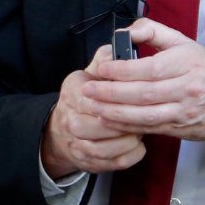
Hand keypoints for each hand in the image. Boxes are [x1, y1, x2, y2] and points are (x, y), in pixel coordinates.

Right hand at [41, 42, 146, 178]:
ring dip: (130, 138)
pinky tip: (138, 144)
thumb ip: (106, 59)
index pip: (98, 97)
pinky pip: (117, 162)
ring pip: (111, 146)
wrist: (60, 132)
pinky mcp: (90, 163)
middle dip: (127, 120)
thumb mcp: (89, 72)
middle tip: (145, 114)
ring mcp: (79, 144)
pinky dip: (132, 154)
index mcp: (73, 93)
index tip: (139, 94)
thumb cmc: (83, 97)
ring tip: (141, 128)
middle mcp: (71, 120)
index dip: (121, 98)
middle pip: (104, 124)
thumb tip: (125, 42)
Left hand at [80, 17, 204, 142]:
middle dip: (112, 93)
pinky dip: (127, 125)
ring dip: (115, 113)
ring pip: (145, 114)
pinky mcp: (179, 128)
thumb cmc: (203, 68)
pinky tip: (108, 120)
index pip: (150, 69)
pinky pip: (149, 128)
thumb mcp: (183, 42)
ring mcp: (183, 111)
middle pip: (144, 93)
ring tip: (92, 106)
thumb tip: (125, 32)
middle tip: (88, 89)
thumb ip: (152, 32)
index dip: (123, 70)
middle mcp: (186, 89)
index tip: (102, 68)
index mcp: (187, 64)